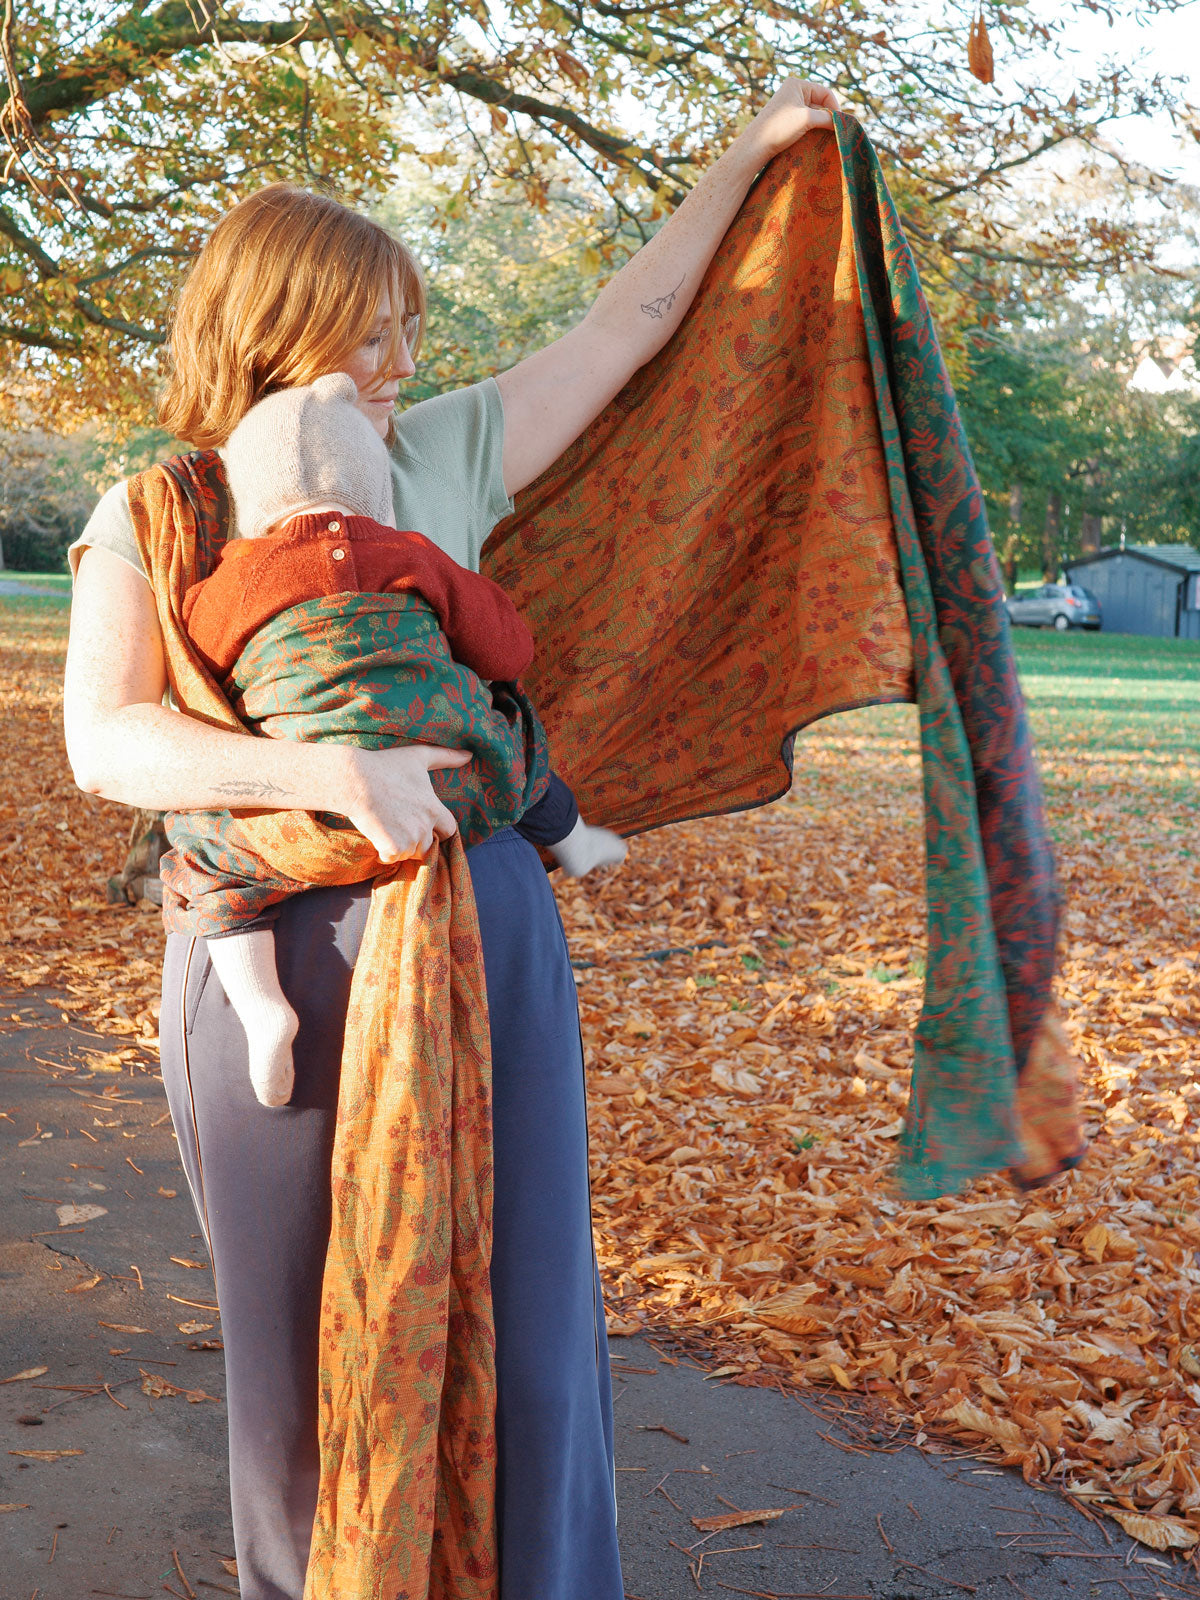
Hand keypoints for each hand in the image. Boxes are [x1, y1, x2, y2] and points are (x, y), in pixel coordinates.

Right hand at [342, 744, 470, 862]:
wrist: (354, 780)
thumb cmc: (386, 765)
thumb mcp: (419, 756)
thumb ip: (446, 757)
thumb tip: (469, 756)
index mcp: (434, 809)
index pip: (449, 830)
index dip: (438, 828)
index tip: (423, 822)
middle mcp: (425, 827)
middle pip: (429, 845)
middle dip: (419, 840)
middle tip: (400, 824)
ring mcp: (409, 839)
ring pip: (411, 853)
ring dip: (402, 846)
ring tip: (388, 826)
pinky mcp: (391, 848)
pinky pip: (392, 857)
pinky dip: (385, 851)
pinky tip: (377, 834)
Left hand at [738, 77, 839, 164]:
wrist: (755, 146)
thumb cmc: (779, 128)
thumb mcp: (807, 119)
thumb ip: (827, 118)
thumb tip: (842, 122)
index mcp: (797, 84)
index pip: (826, 93)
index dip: (835, 108)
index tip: (840, 125)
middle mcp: (792, 92)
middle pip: (820, 103)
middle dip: (827, 117)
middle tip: (835, 132)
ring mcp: (788, 106)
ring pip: (813, 114)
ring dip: (820, 125)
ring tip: (825, 137)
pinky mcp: (785, 120)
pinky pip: (804, 122)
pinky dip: (811, 129)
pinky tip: (814, 139)